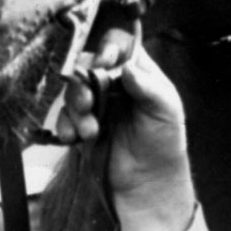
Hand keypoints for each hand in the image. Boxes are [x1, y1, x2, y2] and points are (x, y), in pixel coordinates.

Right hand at [53, 27, 195, 230]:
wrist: (149, 183)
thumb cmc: (164, 143)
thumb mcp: (166, 110)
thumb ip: (147, 86)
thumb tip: (127, 66)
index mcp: (138, 73)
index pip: (119, 47)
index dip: (108, 48)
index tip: (105, 61)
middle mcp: (115, 83)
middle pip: (87, 66)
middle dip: (84, 82)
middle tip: (89, 102)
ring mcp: (96, 104)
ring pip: (73, 91)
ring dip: (76, 108)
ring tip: (89, 130)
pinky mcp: (81, 125)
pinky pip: (65, 117)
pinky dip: (65, 125)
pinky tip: (74, 138)